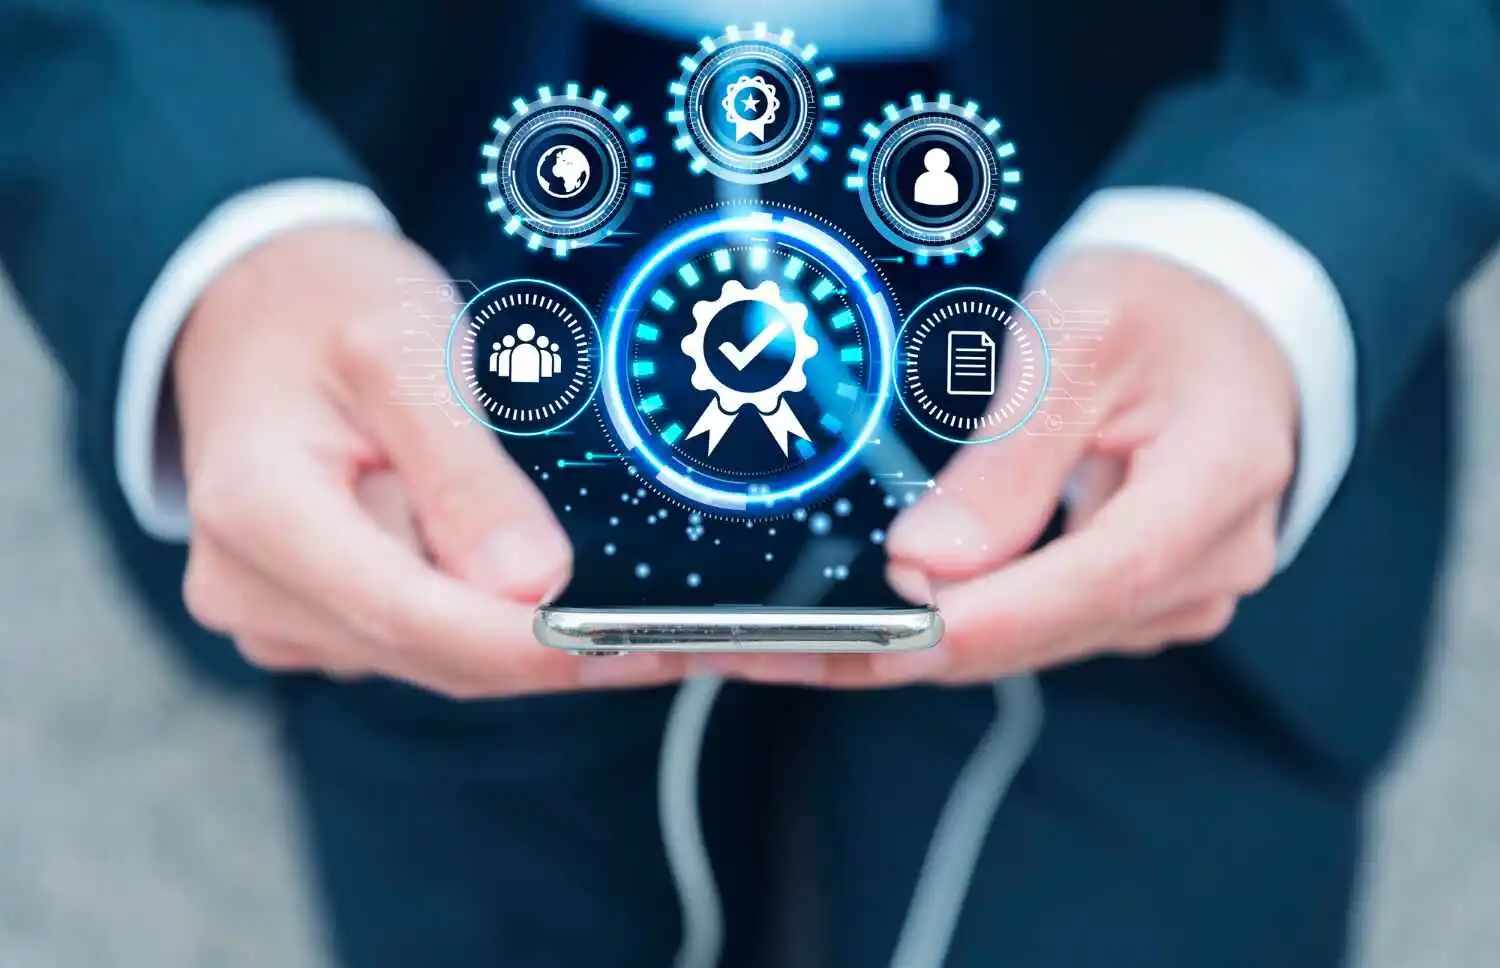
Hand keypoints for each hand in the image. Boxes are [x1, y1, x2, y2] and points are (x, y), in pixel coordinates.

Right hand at [175, 226, 680, 696]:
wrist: (256, 304)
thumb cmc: (322, 304)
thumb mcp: (402, 350)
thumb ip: (462, 472)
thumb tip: (531, 583)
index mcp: (259, 516)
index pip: (411, 615)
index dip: (530, 647)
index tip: (636, 647)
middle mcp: (256, 588)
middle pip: (437, 653)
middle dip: (563, 651)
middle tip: (693, 642)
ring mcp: (285, 612)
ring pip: (444, 659)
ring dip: (544, 643)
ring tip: (654, 616)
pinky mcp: (323, 617)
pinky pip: (432, 641)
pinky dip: (507, 625)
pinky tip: (567, 593)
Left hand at [702, 250, 1296, 686]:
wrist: (1219, 320)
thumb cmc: (1158, 306)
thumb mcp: (1079, 336)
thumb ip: (1010, 456)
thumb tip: (929, 560)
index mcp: (1218, 481)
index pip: (1103, 574)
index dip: (992, 616)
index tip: (892, 633)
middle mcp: (1209, 561)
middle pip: (1049, 628)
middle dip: (915, 642)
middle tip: (780, 648)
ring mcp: (1176, 592)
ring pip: (1030, 643)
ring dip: (916, 644)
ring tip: (793, 642)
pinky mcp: (1134, 600)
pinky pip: (1032, 629)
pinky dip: (950, 626)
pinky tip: (869, 621)